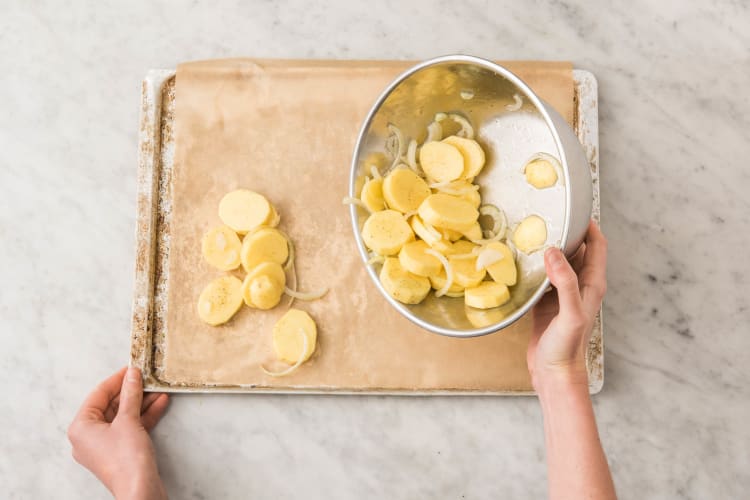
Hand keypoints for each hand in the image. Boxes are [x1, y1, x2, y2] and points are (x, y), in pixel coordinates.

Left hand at [67, 367, 169, 499]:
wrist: (140, 489)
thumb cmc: (126, 458)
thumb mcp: (129, 420)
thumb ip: (130, 394)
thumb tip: (132, 374)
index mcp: (81, 427)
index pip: (98, 395)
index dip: (117, 379)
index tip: (132, 367)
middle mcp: (88, 436)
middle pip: (111, 405)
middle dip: (132, 391)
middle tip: (147, 377)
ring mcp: (104, 445)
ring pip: (123, 416)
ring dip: (141, 402)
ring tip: (158, 388)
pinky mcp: (120, 452)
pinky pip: (130, 428)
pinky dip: (143, 416)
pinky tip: (159, 403)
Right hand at [527, 220, 606, 389]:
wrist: (554, 373)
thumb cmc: (567, 347)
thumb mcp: (569, 313)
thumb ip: (564, 282)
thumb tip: (553, 251)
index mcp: (592, 284)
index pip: (597, 246)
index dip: (589, 226)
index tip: (574, 209)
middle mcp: (579, 286)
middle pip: (577, 250)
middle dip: (566, 232)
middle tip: (547, 217)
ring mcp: (562, 294)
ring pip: (558, 262)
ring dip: (548, 248)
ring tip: (531, 233)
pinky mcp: (546, 302)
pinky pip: (542, 277)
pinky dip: (534, 266)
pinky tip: (520, 260)